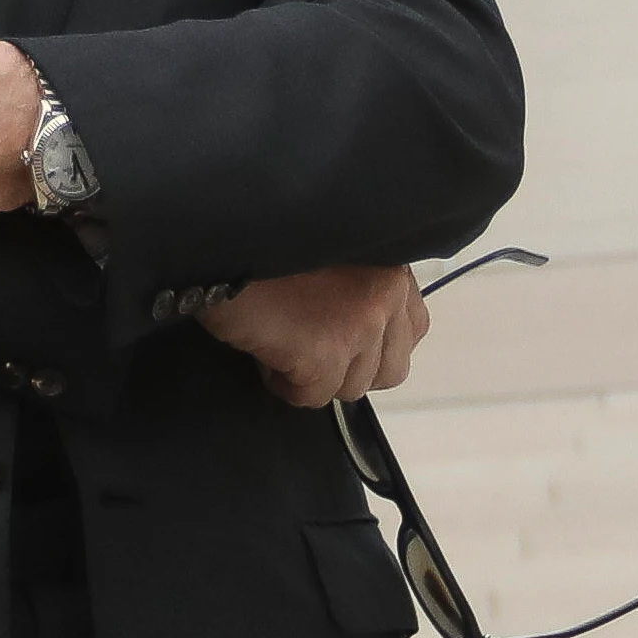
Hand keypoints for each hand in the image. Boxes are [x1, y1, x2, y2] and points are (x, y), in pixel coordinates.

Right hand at [201, 263, 428, 409]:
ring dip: (315, 375)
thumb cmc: (269, 241)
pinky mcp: (328, 352)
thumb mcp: (333, 250)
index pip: (414, 328)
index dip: (375, 342)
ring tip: (283, 339)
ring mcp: (362, 324)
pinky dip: (285, 383)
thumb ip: (361, 285)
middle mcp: (388, 293)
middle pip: (390, 370)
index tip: (341, 334)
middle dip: (349, 367)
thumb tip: (362, 337)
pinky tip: (267, 349)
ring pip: (351, 387)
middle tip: (310, 344)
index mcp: (393, 265)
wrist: (223, 239)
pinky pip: (314, 397)